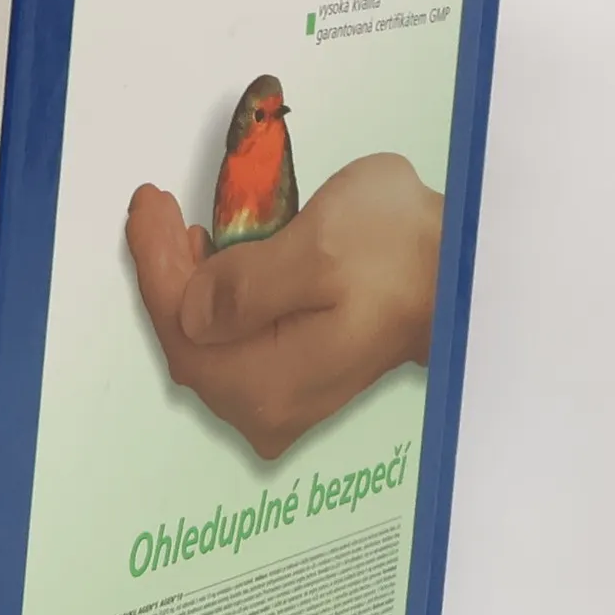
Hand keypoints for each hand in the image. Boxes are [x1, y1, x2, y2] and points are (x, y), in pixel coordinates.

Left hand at [126, 153, 443, 461]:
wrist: (464, 276)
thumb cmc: (407, 257)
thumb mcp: (318, 249)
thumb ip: (244, 284)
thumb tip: (195, 309)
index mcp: (267, 384)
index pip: (180, 324)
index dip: (155, 260)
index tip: (150, 204)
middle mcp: (269, 410)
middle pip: (186, 339)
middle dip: (166, 273)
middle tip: (159, 212)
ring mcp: (282, 403)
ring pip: (206, 342)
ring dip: (189, 285)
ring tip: (183, 232)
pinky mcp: (295, 383)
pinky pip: (233, 344)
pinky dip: (218, 302)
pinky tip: (217, 264)